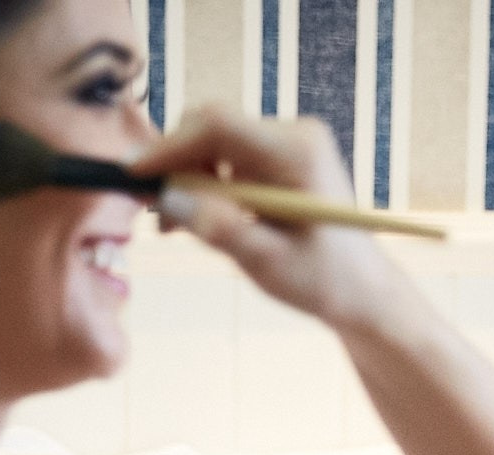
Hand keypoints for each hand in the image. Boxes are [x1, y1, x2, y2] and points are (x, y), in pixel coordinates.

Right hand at [131, 106, 397, 333]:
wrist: (360, 289)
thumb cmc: (323, 280)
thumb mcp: (267, 263)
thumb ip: (220, 230)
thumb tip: (168, 201)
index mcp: (297, 151)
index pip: (218, 125)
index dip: (169, 146)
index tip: (133, 174)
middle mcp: (293, 134)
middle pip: (212, 127)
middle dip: (176, 165)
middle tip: (155, 213)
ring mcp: (286, 142)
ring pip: (213, 143)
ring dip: (187, 179)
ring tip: (174, 226)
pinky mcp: (278, 157)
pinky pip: (226, 158)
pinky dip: (205, 185)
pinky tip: (197, 219)